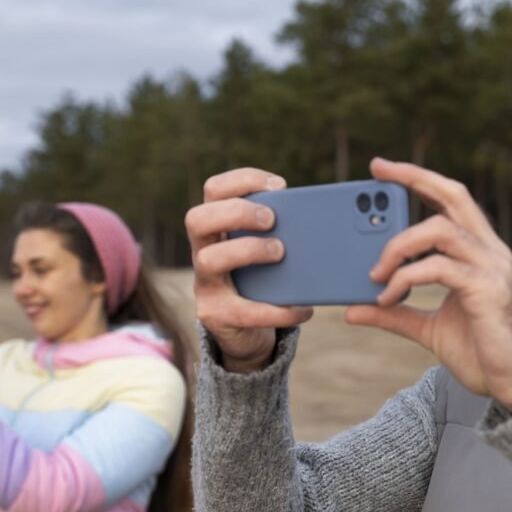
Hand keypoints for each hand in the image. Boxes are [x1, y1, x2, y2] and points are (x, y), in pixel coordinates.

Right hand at [185, 168, 313, 372]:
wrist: (247, 331)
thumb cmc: (262, 280)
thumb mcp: (266, 249)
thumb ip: (278, 231)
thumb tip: (313, 216)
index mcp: (216, 227)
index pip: (213, 190)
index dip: (242, 180)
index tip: (279, 186)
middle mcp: (201, 251)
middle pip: (197, 218)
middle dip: (237, 212)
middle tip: (271, 219)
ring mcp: (204, 285)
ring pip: (208, 259)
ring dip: (249, 250)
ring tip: (280, 253)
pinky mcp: (216, 315)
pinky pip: (245, 310)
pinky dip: (278, 309)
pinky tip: (303, 308)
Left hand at [345, 158, 511, 413]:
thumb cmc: (481, 353)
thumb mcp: (427, 329)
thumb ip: (395, 314)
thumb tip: (352, 309)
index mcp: (478, 252)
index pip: (451, 200)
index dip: (419, 179)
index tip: (383, 169)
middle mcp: (489, 251)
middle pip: (453, 195)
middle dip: (413, 178)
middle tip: (375, 174)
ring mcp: (491, 267)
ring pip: (439, 229)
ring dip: (398, 246)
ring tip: (374, 274)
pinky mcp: (486, 289)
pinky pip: (437, 267)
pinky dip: (405, 278)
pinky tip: (387, 297)